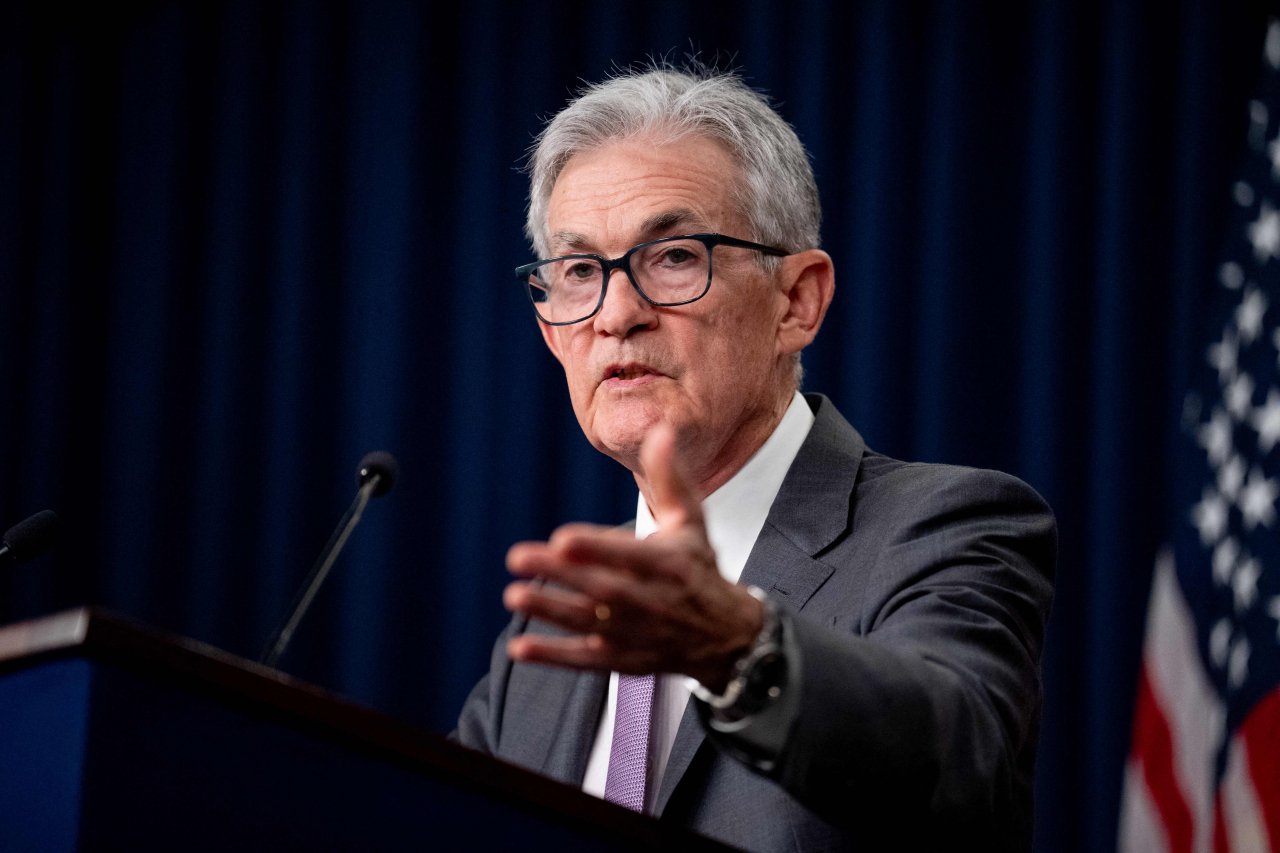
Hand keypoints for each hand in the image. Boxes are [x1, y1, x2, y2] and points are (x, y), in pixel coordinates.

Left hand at [503, 424, 764, 690]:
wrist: (726, 636)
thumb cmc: (699, 567)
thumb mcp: (691, 520)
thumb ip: (672, 477)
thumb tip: (660, 430)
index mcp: (670, 563)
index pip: (632, 555)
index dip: (598, 548)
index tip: (563, 538)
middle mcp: (655, 601)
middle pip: (603, 589)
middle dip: (562, 574)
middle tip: (518, 556)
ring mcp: (638, 634)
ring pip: (590, 623)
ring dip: (551, 610)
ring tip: (514, 594)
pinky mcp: (624, 660)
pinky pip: (586, 661)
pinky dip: (554, 656)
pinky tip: (520, 647)